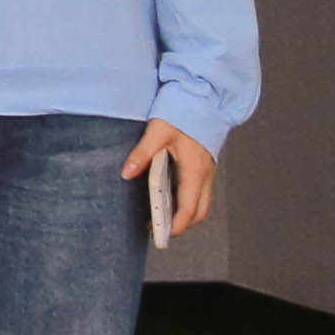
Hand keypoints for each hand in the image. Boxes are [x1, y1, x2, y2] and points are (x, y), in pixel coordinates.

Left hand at [124, 119, 216, 241]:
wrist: (204, 99)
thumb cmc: (182, 113)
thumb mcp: (158, 131)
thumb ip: (142, 152)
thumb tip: (126, 172)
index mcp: (195, 170)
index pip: (189, 207)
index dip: (178, 225)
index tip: (163, 235)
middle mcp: (206, 175)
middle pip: (199, 211)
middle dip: (182, 225)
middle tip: (158, 231)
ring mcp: (208, 172)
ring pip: (202, 203)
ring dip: (185, 214)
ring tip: (160, 219)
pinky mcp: (205, 167)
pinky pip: (199, 192)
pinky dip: (187, 202)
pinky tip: (168, 200)